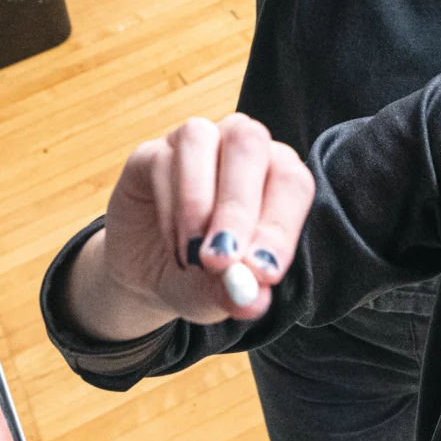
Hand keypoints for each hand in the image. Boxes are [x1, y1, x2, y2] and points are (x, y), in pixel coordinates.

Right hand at [72, 113, 314, 334]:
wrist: (150, 274)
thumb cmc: (202, 276)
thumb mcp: (221, 295)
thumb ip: (238, 295)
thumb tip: (252, 301)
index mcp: (275, 172)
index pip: (291, 181)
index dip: (280, 225)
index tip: (262, 272)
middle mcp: (238, 146)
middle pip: (248, 143)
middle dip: (237, 207)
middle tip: (221, 261)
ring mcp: (193, 143)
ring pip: (199, 140)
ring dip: (196, 204)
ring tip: (190, 257)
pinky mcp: (150, 152)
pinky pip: (160, 161)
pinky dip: (167, 208)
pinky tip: (171, 244)